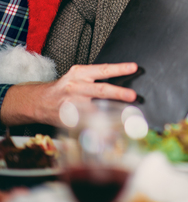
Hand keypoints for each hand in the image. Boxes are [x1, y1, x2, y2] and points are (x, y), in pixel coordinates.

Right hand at [1, 63, 137, 126]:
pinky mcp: (69, 119)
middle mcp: (76, 87)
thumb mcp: (78, 76)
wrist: (38, 101)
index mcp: (80, 74)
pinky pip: (87, 125)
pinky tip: (112, 134)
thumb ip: (97, 79)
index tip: (134, 67)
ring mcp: (72, 105)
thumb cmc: (64, 88)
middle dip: (118, 92)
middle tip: (133, 95)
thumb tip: (123, 84)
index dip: (119, 68)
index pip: (102, 69)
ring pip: (94, 109)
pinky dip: (100, 130)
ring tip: (126, 118)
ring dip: (111, 114)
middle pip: (100, 89)